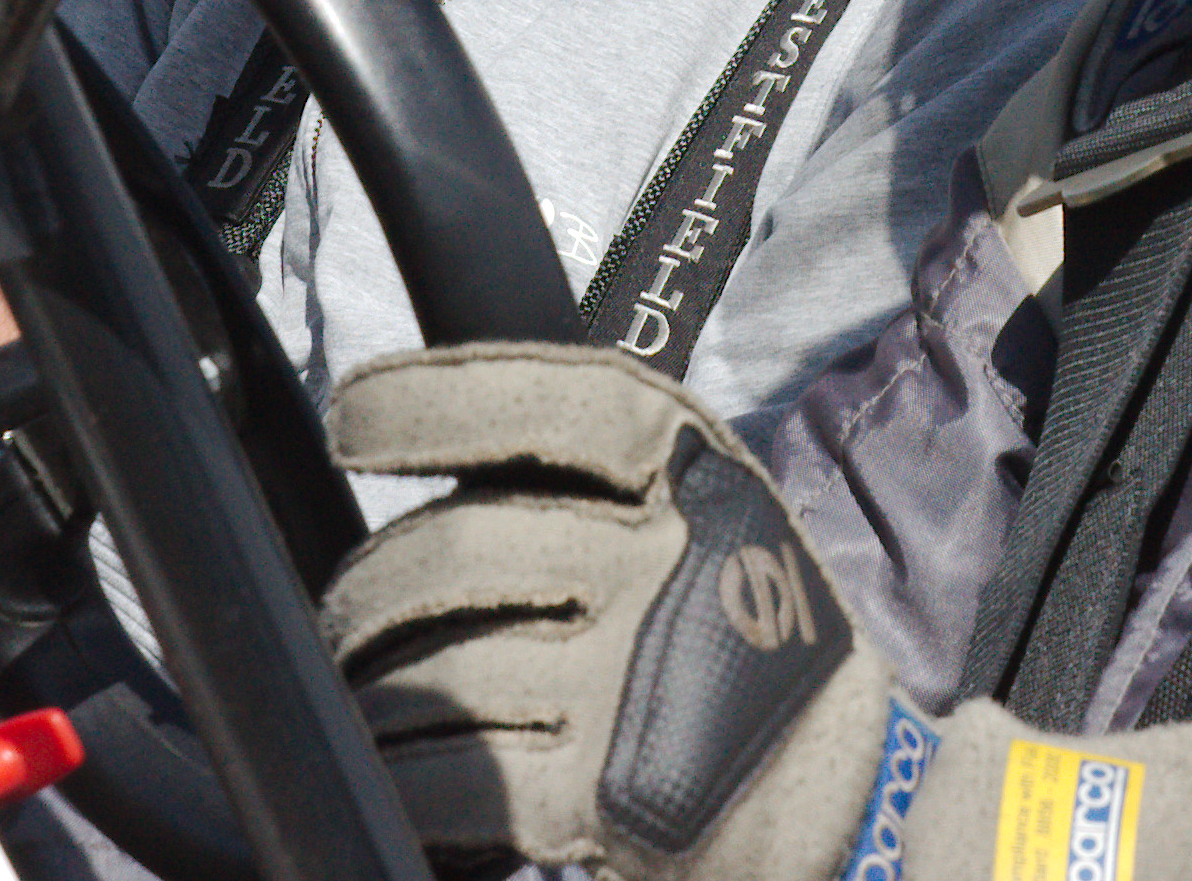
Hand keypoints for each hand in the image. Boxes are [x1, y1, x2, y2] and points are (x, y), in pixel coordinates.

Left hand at [325, 347, 1191, 880]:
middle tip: (346, 619)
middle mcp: (666, 563)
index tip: (350, 419)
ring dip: (372, 692)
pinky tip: (399, 767)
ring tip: (368, 696)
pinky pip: (455, 774)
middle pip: (460, 548)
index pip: (547, 402)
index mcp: (690, 473)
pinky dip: (403, 771)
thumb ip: (591, 475)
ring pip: (441, 668)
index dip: (431, 399)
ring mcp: (637, 680)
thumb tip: (421, 441)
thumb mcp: (703, 515)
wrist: (845, 788)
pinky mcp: (608, 791)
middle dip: (365, 591)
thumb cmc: (744, 634)